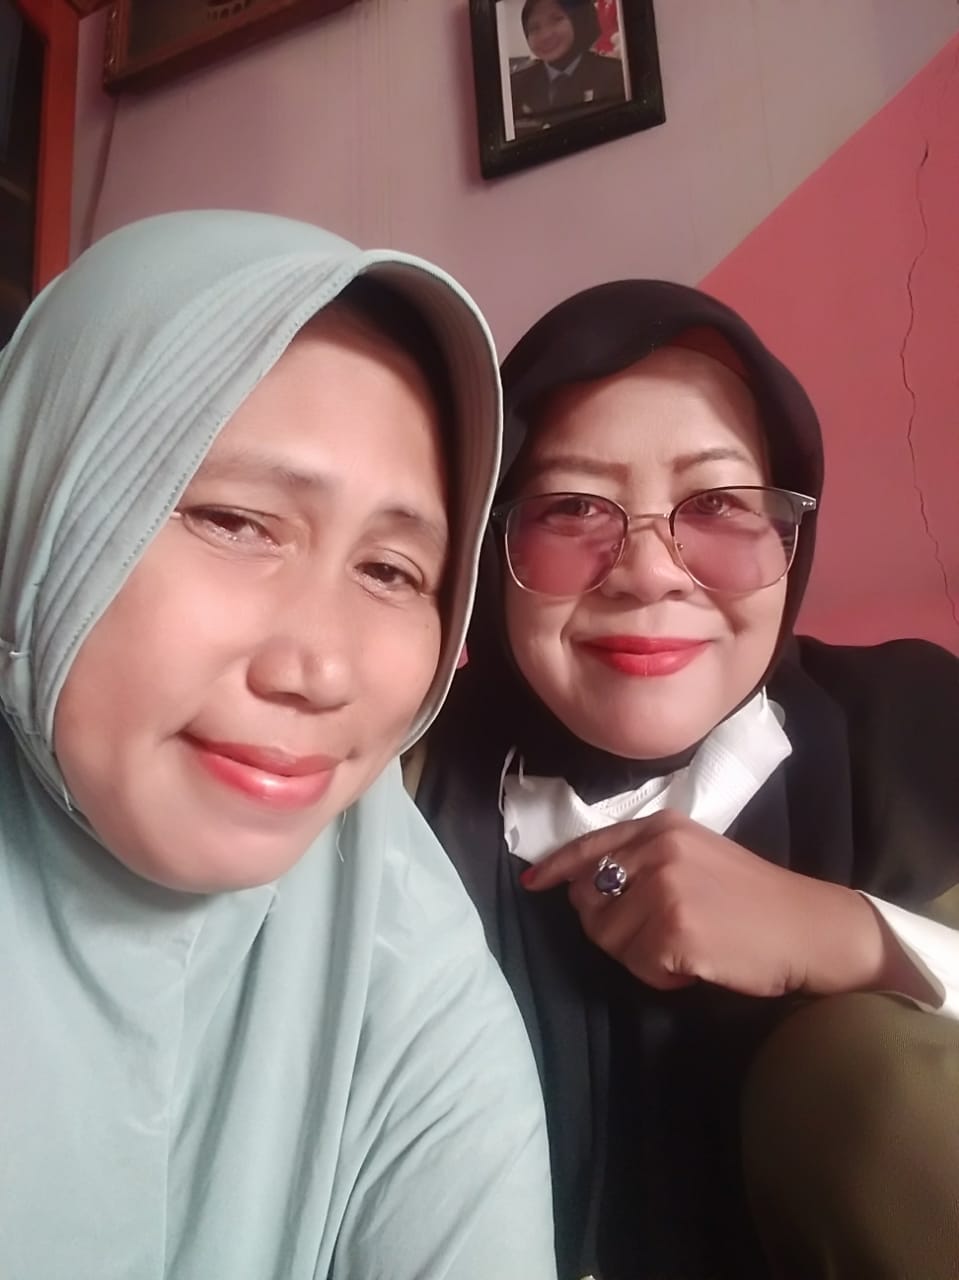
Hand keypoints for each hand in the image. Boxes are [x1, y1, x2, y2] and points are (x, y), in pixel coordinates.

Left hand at [521, 810, 927, 999]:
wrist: (807, 927)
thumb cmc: (754, 899)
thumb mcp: (696, 854)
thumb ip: (643, 859)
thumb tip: (581, 884)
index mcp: (660, 828)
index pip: (589, 846)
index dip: (556, 869)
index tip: (534, 884)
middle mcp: (657, 850)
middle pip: (588, 900)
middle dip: (611, 926)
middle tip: (659, 936)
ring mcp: (664, 889)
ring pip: (607, 938)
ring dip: (639, 955)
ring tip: (684, 948)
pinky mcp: (673, 930)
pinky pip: (636, 965)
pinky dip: (660, 976)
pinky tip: (694, 965)